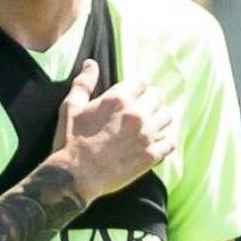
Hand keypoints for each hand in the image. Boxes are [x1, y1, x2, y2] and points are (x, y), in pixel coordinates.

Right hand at [50, 59, 175, 201]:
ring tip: (149, 125)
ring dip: (159, 119)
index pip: (141, 82)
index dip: (135, 88)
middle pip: (157, 97)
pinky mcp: (151, 155)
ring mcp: (146, 135)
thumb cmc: (70, 140)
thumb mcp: (71, 107)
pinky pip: (170, 142)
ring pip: (167, 117)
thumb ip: (84, 83)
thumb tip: (91, 63)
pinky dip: (164, 142)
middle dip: (149, 101)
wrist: (74, 177)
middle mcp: (137, 114)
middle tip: (141, 110)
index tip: (131, 96)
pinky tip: (154, 144)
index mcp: (118, 99)